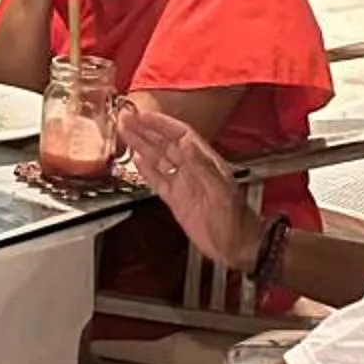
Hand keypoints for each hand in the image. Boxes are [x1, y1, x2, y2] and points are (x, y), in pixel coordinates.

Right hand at [117, 99, 248, 267]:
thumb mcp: (220, 192)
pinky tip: (137, 160)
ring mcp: (184, 184)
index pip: (180, 136)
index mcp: (205, 163)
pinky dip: (146, 169)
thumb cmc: (235, 222)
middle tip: (126, 119)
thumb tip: (187, 144)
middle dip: (146, 130)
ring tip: (126, 132)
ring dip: (142, 144)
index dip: (161, 124)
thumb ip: (202, 167)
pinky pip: (158, 180)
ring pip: (159, 159)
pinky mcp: (177, 200)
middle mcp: (193, 170)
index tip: (143, 115)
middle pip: (165, 143)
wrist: (237, 247)